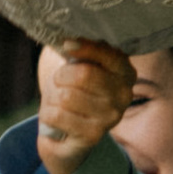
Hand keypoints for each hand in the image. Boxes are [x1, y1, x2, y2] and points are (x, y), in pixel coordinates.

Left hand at [34, 37, 134, 173]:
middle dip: (61, 75)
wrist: (62, 130)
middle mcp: (124, 95)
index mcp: (125, 71)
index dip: (83, 46)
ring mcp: (110, 117)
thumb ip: (78, 48)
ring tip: (58, 101)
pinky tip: (55, 117)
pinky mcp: (93, 136)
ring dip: (53, 97)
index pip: (107, 53)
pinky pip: (57, 115)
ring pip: (67, 96)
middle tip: (59, 80)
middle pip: (84, 74)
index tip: (65, 44)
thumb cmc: (70, 89)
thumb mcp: (76, 62)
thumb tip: (67, 38)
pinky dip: (47, 114)